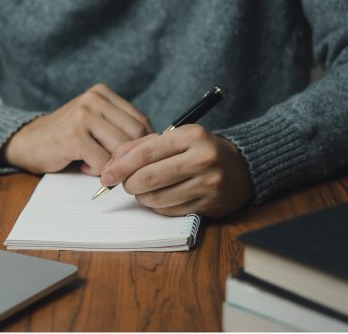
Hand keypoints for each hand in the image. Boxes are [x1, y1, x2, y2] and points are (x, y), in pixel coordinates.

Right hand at [2, 84, 153, 174]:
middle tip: (118, 168)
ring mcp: (82, 115)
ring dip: (113, 165)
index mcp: (102, 93)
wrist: (28, 143)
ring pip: (120, 149)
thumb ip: (120, 128)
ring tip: (97, 165)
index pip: (141, 120)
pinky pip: (102, 162)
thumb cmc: (67, 137)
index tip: (135, 159)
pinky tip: (82, 165)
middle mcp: (93, 99)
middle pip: (135, 135)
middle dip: (130, 157)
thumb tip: (156, 145)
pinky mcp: (73, 135)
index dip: (143, 144)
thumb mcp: (96, 124)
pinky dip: (96, 171)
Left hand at [100, 125, 253, 217]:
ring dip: (142, 197)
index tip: (106, 175)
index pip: (145, 154)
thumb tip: (110, 164)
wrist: (241, 168)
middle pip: (149, 178)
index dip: (120, 167)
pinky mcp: (210, 205)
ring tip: (144, 189)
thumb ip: (140, 145)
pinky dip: (158, 206)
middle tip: (125, 184)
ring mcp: (208, 184)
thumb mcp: (174, 137)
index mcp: (190, 136)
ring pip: (157, 198)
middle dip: (129, 184)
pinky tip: (161, 197)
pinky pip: (170, 211)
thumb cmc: (198, 150)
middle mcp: (202, 159)